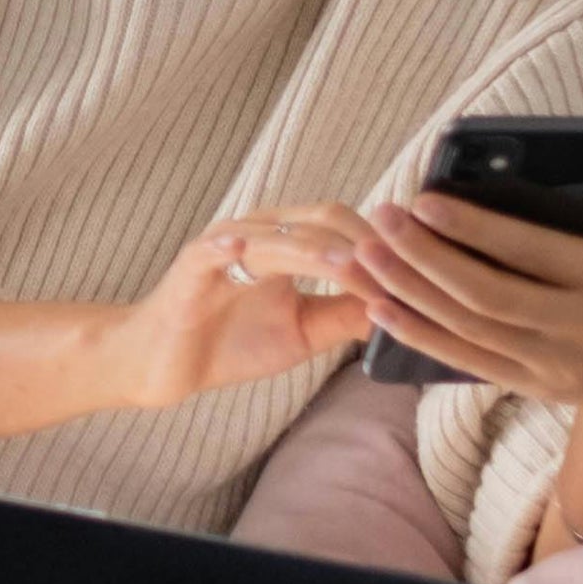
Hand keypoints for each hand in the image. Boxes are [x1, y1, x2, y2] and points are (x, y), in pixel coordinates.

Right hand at [102, 207, 384, 415]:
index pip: (345, 227)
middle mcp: (260, 232)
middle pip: (321, 218)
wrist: (163, 364)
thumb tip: (401, 306)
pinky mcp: (190, 266)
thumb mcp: (303, 332)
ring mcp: (223, 245)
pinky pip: (213, 249)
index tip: (419, 268)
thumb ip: (345, 314)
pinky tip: (248, 249)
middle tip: (397, 272)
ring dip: (314, 249)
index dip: (382, 245)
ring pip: (278, 234)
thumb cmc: (230, 342)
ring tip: (350, 265)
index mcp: (288, 243)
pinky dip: (230, 245)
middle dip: (361, 243)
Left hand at [338, 150, 582, 540]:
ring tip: (366, 254)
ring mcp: (549, 363)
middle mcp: (579, 328)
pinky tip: (379, 305)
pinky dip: (418, 334)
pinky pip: (463, 361)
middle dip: (426, 257)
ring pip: (467, 329)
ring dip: (410, 292)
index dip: (476, 230)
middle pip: (488, 295)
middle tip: (382, 218)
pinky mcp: (527, 384)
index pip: (535, 254)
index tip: (425, 201)